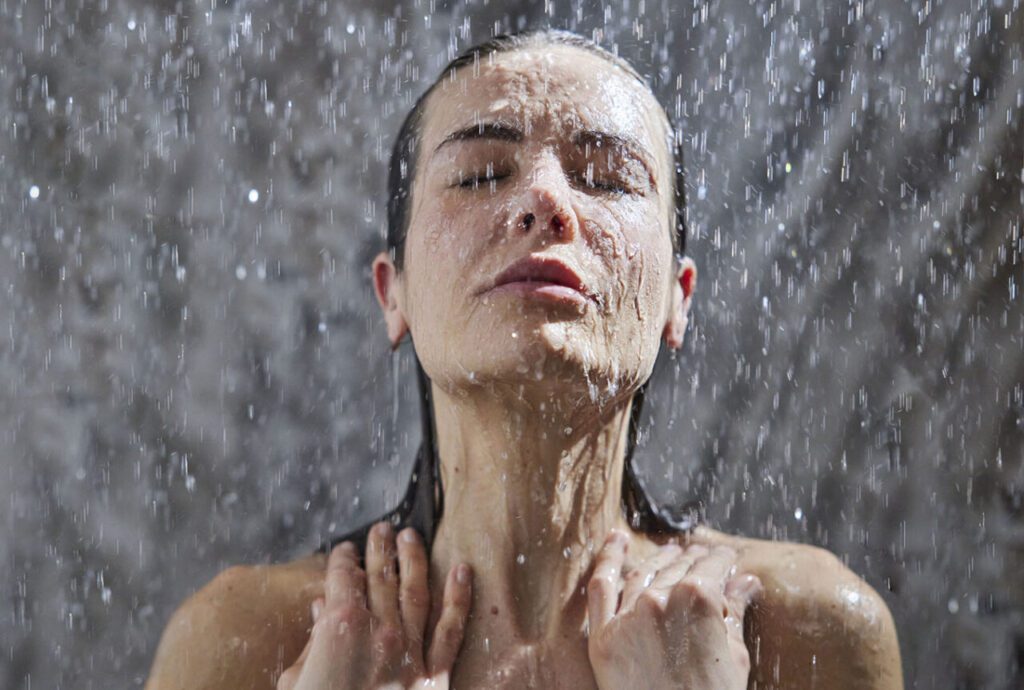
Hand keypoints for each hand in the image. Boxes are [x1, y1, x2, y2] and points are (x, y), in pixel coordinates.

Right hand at [277, 521, 472, 689]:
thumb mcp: (295, 681)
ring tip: (411, 536)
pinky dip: (459, 597)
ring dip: (413, 560)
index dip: (342, 562)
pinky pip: (452, 630)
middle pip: (380, 579)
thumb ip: (312, 642)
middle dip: (378, 551)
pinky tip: (462, 570)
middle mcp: (380, 633)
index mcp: (342, 629)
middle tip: (381, 529)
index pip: (342, 580)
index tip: (344, 551)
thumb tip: (320, 611)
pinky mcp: (434, 677)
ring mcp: (411, 653)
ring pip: (415, 592)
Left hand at [585, 530, 761, 689]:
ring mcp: (627, 616)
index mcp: (699, 600)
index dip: (722, 562)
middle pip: (679, 569)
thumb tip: (746, 581)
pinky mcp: (602, 636)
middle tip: (703, 559)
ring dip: (661, 560)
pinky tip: (618, 539)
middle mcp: (660, 600)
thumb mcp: (734, 656)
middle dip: (695, 562)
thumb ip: (735, 612)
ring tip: (672, 554)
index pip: (713, 567)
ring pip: (644, 573)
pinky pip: (600, 587)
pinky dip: (608, 559)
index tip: (726, 560)